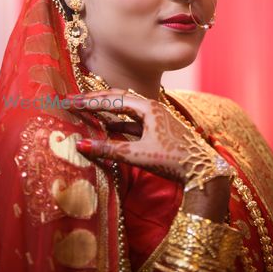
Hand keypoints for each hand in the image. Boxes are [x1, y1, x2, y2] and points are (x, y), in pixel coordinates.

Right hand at [73, 88, 232, 189]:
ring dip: (105, 110)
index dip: (89, 101)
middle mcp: (152, 108)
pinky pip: (132, 122)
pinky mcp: (157, 131)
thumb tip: (80, 144)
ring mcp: (156, 119)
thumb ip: (109, 149)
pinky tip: (105, 128)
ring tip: (85, 110)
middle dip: (95, 99)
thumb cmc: (173, 160)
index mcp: (149, 108)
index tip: (69, 101)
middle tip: (72, 100)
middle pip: (118, 99)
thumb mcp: (138, 155)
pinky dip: (116, 123)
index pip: (113, 100)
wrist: (203, 171)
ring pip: (125, 110)